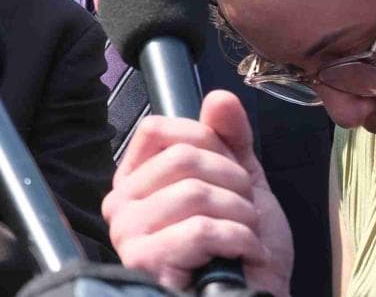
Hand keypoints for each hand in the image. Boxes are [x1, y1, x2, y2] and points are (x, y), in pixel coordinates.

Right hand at [102, 91, 292, 295]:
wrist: (254, 295)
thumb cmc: (240, 246)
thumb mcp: (241, 182)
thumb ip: (231, 138)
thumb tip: (219, 97)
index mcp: (135, 180)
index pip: (158, 131)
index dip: (206, 141)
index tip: (230, 172)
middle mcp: (121, 203)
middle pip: (183, 158)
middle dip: (233, 184)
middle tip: (245, 212)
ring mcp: (128, 233)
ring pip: (195, 193)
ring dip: (240, 215)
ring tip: (245, 235)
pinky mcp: (145, 261)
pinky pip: (200, 229)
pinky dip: (239, 240)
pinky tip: (242, 255)